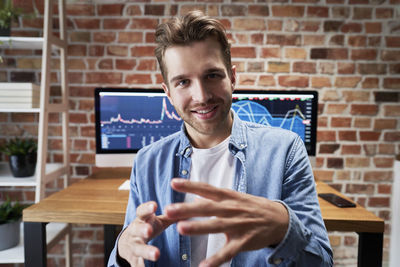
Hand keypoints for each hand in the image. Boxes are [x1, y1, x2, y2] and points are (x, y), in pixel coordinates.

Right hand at [117, 201, 174, 265]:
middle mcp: (135, 232)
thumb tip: (188, 209)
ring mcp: (134, 246)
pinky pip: (137, 264)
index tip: (154, 205)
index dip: (147, 208)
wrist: (126, 243)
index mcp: (141, 219)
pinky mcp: (134, 259)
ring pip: (138, 248)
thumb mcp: (157, 220)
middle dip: (143, 230)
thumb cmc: (147, 227)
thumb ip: (170, 215)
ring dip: (147, 251)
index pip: (142, 212)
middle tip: (149, 231)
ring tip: (156, 254)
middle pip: (137, 230)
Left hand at [165, 178, 288, 266]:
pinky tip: (203, 266)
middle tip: (168, 210)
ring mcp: (238, 225)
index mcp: (228, 197)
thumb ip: (215, 198)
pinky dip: (216, 260)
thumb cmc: (252, 207)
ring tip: (180, 229)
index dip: (190, 185)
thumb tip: (195, 196)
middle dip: (187, 209)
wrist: (280, 219)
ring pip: (216, 226)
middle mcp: (232, 209)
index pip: (206, 189)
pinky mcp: (244, 241)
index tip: (173, 183)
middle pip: (207, 208)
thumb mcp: (235, 197)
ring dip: (198, 228)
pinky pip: (228, 252)